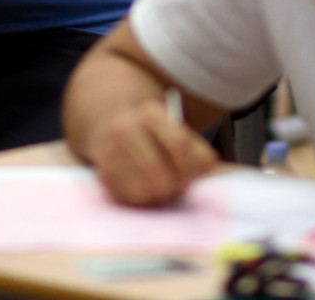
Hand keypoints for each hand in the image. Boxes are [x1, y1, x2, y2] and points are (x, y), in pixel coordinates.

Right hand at [86, 98, 218, 206]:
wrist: (113, 125)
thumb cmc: (155, 136)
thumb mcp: (177, 132)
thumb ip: (199, 152)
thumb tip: (213, 169)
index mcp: (150, 114)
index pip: (179, 143)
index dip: (190, 166)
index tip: (194, 176)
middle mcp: (125, 127)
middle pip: (158, 170)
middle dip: (174, 185)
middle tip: (180, 188)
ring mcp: (109, 150)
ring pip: (143, 188)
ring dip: (159, 196)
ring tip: (164, 189)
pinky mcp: (102, 172)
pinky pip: (129, 197)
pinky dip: (143, 200)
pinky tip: (147, 190)